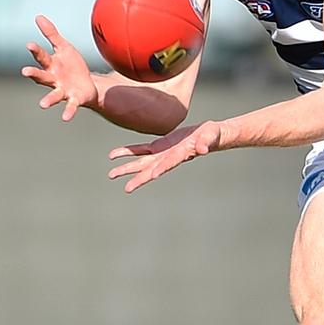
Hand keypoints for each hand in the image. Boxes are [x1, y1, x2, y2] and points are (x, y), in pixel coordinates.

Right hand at [22, 15, 97, 120]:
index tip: (29, 44)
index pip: (41, 56)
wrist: (88, 85)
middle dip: (33, 74)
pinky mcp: (74, 99)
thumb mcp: (64, 47)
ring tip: (42, 105)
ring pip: (53, 95)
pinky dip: (68, 111)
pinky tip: (66, 118)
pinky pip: (70, 106)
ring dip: (48, 100)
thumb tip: (38, 16)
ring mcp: (62, 90)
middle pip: (41, 76)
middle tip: (24, 72)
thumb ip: (51, 33)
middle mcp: (53, 78)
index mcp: (51, 64)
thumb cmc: (72, 65)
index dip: (35, 50)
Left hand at [108, 121, 222, 192]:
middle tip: (127, 189)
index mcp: (180, 155)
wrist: (209, 135)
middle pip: (152, 169)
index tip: (153, 176)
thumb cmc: (211, 136)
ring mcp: (162, 153)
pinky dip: (127, 152)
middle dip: (139, 178)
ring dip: (127, 168)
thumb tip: (203, 149)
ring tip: (112, 175)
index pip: (169, 163)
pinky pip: (140, 149)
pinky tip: (113, 155)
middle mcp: (168, 158)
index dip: (161, 169)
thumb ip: (205, 143)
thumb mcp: (210, 137)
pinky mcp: (159, 146)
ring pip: (141, 162)